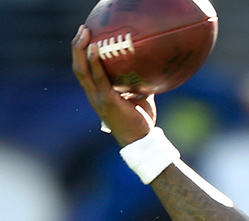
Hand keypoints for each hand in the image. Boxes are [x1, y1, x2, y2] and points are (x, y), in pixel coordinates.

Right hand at [71, 25, 154, 146]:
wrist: (141, 141)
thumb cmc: (140, 120)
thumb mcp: (139, 97)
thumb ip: (138, 83)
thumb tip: (149, 68)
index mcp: (97, 94)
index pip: (84, 71)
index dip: (81, 54)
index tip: (85, 37)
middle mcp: (93, 95)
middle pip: (78, 67)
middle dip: (78, 46)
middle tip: (83, 29)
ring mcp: (98, 98)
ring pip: (82, 71)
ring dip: (81, 50)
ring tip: (85, 34)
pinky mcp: (108, 101)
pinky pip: (99, 79)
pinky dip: (95, 63)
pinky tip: (96, 50)